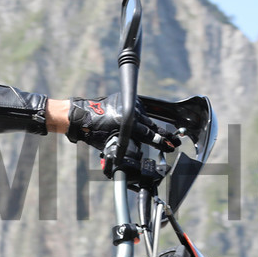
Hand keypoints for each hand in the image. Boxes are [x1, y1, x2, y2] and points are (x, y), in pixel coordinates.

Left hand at [64, 93, 178, 150]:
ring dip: (155, 128)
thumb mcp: (108, 145)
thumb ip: (123, 147)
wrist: (82, 116)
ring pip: (147, 118)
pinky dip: (144, 119)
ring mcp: (129, 104)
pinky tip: (150, 126)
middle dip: (163, 135)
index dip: (160, 141)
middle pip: (151, 125)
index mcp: (125, 123)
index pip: (148, 134)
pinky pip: (141, 111)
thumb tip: (134, 155)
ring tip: (167, 136)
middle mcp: (129, 112)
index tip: (170, 145)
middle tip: (175, 142)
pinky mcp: (128, 100)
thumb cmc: (92, 132)